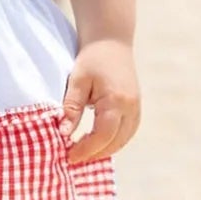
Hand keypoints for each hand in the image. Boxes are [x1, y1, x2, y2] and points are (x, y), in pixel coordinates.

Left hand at [59, 38, 140, 164]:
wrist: (111, 41)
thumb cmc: (92, 58)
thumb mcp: (77, 81)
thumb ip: (71, 108)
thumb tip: (64, 133)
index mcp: (116, 101)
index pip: (102, 136)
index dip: (86, 150)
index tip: (69, 157)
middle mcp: (131, 108)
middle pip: (115, 142)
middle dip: (94, 154)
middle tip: (73, 159)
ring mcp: (136, 108)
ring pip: (123, 140)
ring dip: (105, 150)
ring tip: (84, 154)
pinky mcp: (136, 107)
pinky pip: (127, 132)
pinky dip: (114, 142)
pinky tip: (99, 143)